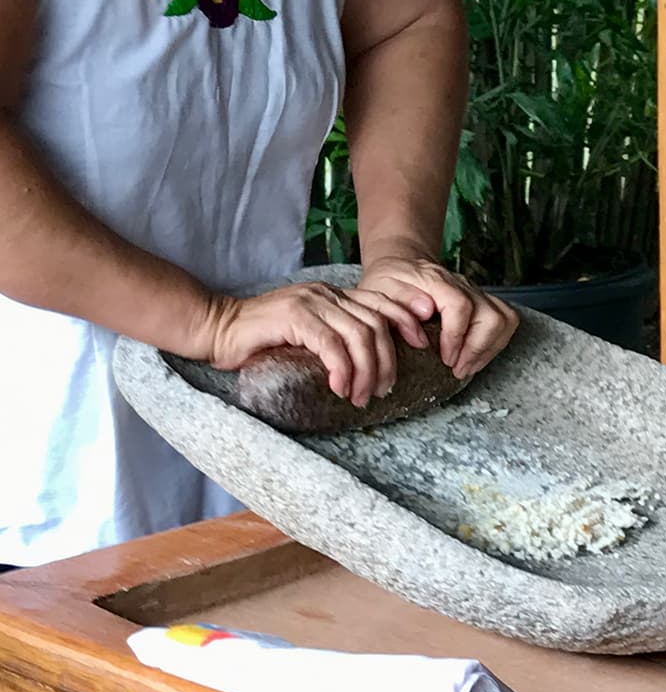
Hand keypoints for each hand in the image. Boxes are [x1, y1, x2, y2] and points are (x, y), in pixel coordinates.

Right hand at [199, 282, 400, 407]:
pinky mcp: (293, 316)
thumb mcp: (307, 339)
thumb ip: (334, 342)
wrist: (217, 330)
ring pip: (359, 334)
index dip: (406, 321)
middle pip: (377, 323)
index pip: (382, 303)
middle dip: (387, 361)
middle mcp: (326, 294)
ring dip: (366, 370)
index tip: (422, 346)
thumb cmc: (261, 342)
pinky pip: (331, 343)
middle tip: (382, 391)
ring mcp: (310, 302)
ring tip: (361, 397)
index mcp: (333, 297)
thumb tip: (368, 370)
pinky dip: (342, 368)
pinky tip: (340, 387)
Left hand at [350, 255, 519, 380]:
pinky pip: (506, 321)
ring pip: (504, 319)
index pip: (460, 305)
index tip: (447, 359)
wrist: (400, 266)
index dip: (456, 337)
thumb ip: (397, 304)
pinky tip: (475, 355)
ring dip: (488, 349)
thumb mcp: (377, 292)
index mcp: (434, 279)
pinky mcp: (484, 302)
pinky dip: (495, 343)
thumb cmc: (388, 284)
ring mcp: (476, 293)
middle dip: (476, 349)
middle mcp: (462, 284)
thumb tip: (424, 315)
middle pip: (491, 316)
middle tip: (456, 368)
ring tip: (466, 365)